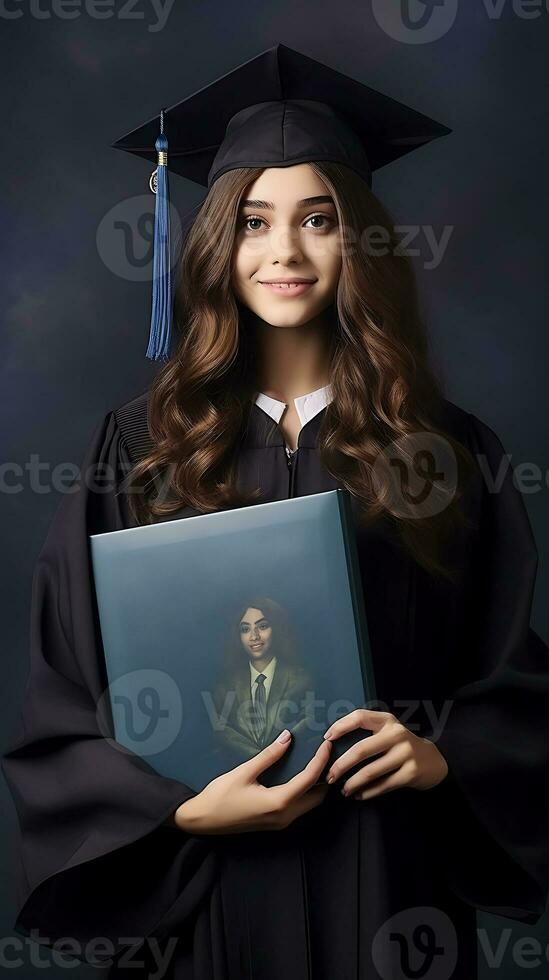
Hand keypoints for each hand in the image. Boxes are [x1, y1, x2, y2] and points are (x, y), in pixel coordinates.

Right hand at [173, 729, 331, 833]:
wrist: (202, 820)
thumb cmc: (220, 795)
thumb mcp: (244, 772)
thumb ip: (268, 755)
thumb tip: (288, 737)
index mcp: (279, 803)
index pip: (309, 779)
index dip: (320, 760)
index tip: (327, 744)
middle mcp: (285, 816)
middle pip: (317, 796)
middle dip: (325, 775)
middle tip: (327, 753)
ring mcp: (281, 822)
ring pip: (310, 804)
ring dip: (317, 784)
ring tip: (318, 761)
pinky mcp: (275, 822)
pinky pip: (300, 807)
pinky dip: (307, 792)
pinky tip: (302, 775)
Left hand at [323, 709, 448, 800]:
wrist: (433, 761)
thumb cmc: (400, 746)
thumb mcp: (388, 731)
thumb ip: (368, 733)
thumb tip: (333, 744)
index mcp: (387, 720)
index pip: (360, 717)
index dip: (340, 726)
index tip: (327, 738)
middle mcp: (396, 734)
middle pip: (361, 749)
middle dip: (341, 765)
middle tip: (329, 776)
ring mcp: (405, 754)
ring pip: (370, 771)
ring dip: (353, 783)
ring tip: (344, 790)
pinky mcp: (410, 773)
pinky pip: (383, 785)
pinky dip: (368, 792)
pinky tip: (359, 795)